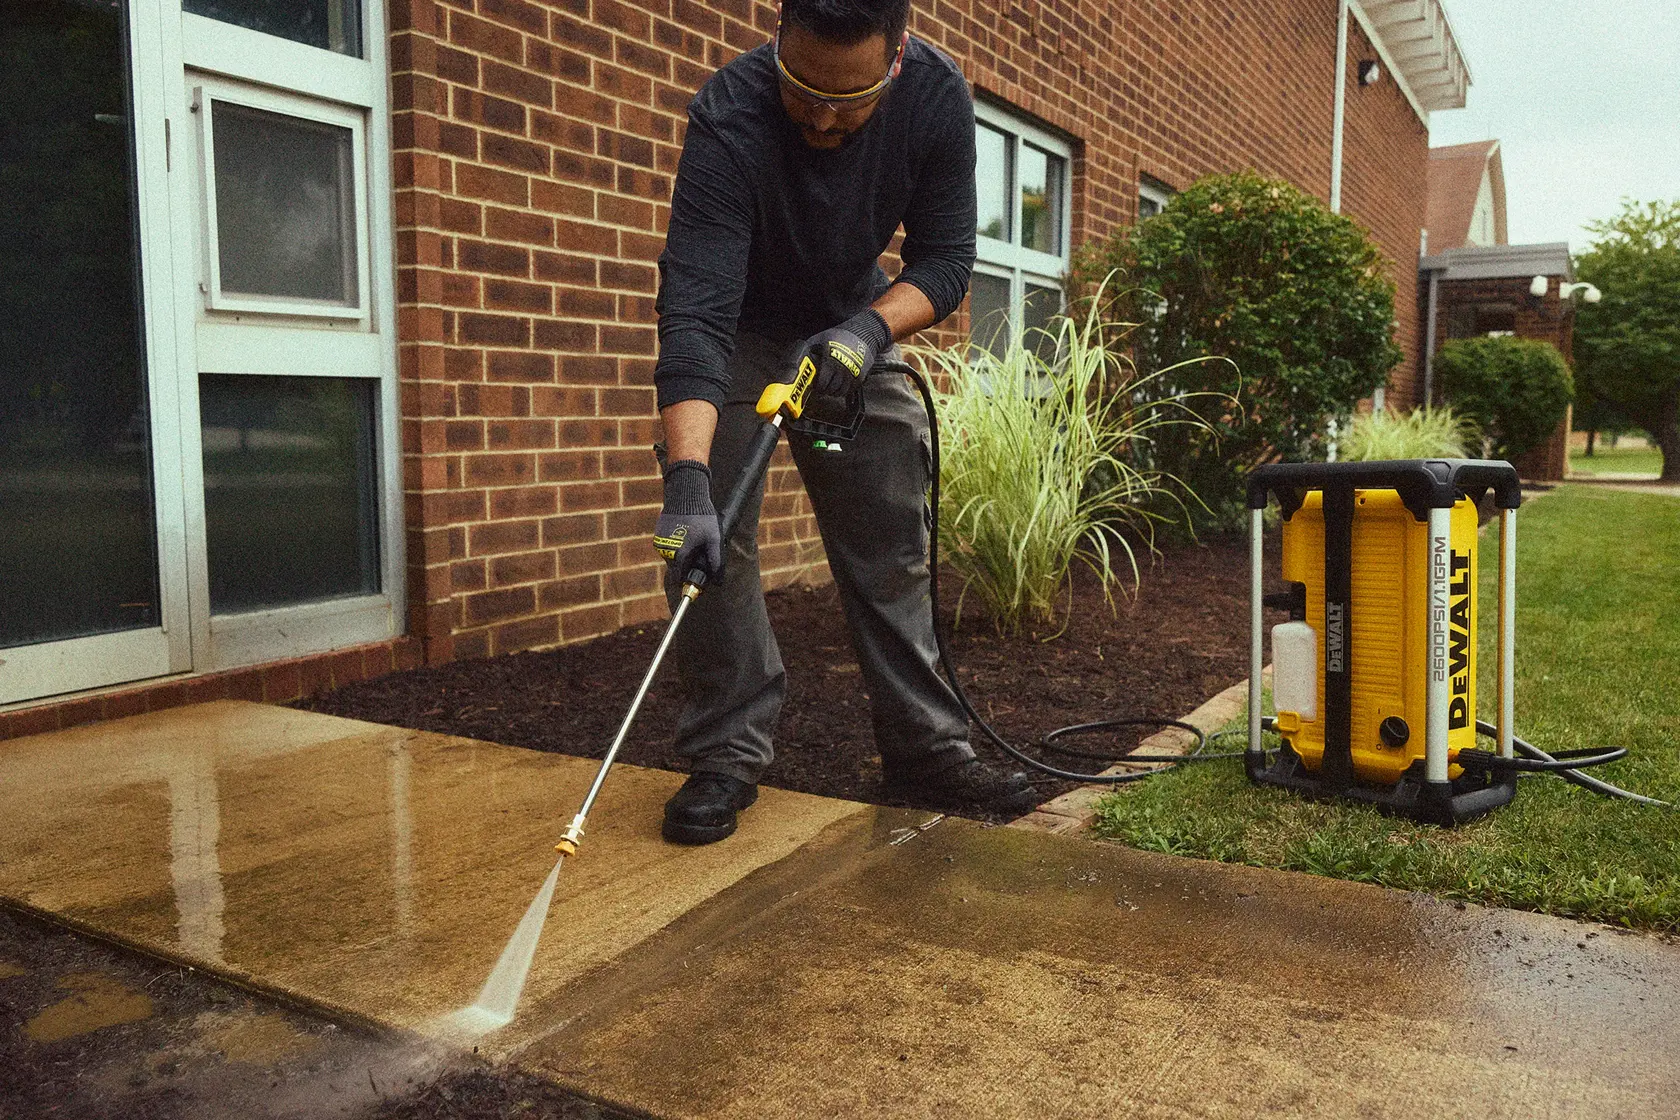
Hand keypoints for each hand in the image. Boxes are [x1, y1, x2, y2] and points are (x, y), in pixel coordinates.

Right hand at [653, 460, 721, 577]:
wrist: (686, 493)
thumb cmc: (702, 517)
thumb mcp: (713, 538)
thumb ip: (715, 560)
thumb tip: (719, 581)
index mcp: (679, 554)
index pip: (680, 576)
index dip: (689, 578)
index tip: (696, 576)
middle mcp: (665, 550)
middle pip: (676, 566)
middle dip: (686, 563)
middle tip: (699, 552)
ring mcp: (660, 541)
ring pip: (671, 555)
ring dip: (680, 552)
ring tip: (692, 538)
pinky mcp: (657, 532)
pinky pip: (667, 544)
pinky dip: (675, 542)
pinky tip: (685, 532)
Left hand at [796, 309, 892, 399]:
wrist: (861, 335)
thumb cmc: (838, 336)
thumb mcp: (821, 339)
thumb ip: (810, 349)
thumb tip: (798, 358)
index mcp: (829, 359)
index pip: (821, 382)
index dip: (817, 386)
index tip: (814, 385)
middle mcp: (841, 368)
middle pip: (830, 389)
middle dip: (824, 390)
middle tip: (821, 387)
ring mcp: (852, 373)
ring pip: (840, 392)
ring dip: (833, 392)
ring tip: (829, 387)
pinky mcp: (860, 377)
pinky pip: (849, 390)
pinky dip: (843, 390)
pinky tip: (839, 385)